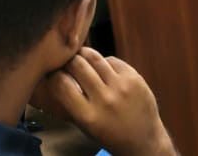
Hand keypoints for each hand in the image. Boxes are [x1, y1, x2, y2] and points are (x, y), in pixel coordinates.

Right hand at [38, 48, 173, 155]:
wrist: (144, 141)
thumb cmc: (109, 133)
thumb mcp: (85, 124)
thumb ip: (71, 102)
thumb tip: (55, 73)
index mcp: (88, 116)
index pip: (62, 84)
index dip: (54, 75)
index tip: (53, 73)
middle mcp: (105, 100)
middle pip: (77, 65)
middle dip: (68, 61)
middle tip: (66, 62)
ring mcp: (122, 87)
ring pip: (94, 57)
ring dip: (83, 55)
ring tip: (80, 58)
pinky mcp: (134, 78)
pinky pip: (111, 60)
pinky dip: (103, 62)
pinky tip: (101, 69)